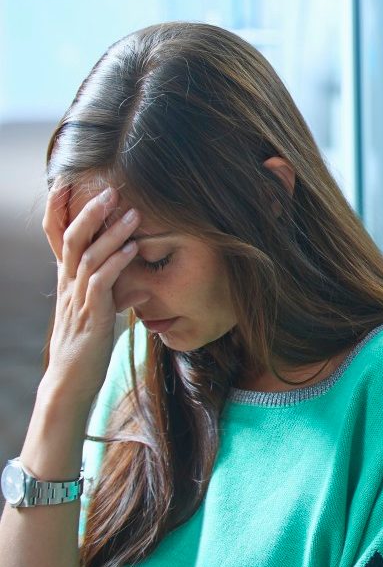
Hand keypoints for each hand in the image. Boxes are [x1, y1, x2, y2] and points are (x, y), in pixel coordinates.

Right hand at [37, 183, 143, 425]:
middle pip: (71, 239)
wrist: (71, 383)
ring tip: (132, 213)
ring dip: (111, 233)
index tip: (64, 183)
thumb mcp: (102, 317)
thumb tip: (141, 288)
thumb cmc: (86, 349)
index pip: (56, 238)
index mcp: (67, 281)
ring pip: (88, 256)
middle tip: (110, 190)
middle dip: (89, 212)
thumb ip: (118, 297)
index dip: (57, 210)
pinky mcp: (91, 315)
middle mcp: (68, 285)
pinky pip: (101, 282)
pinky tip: (134, 249)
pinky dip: (118, 263)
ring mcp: (77, 299)